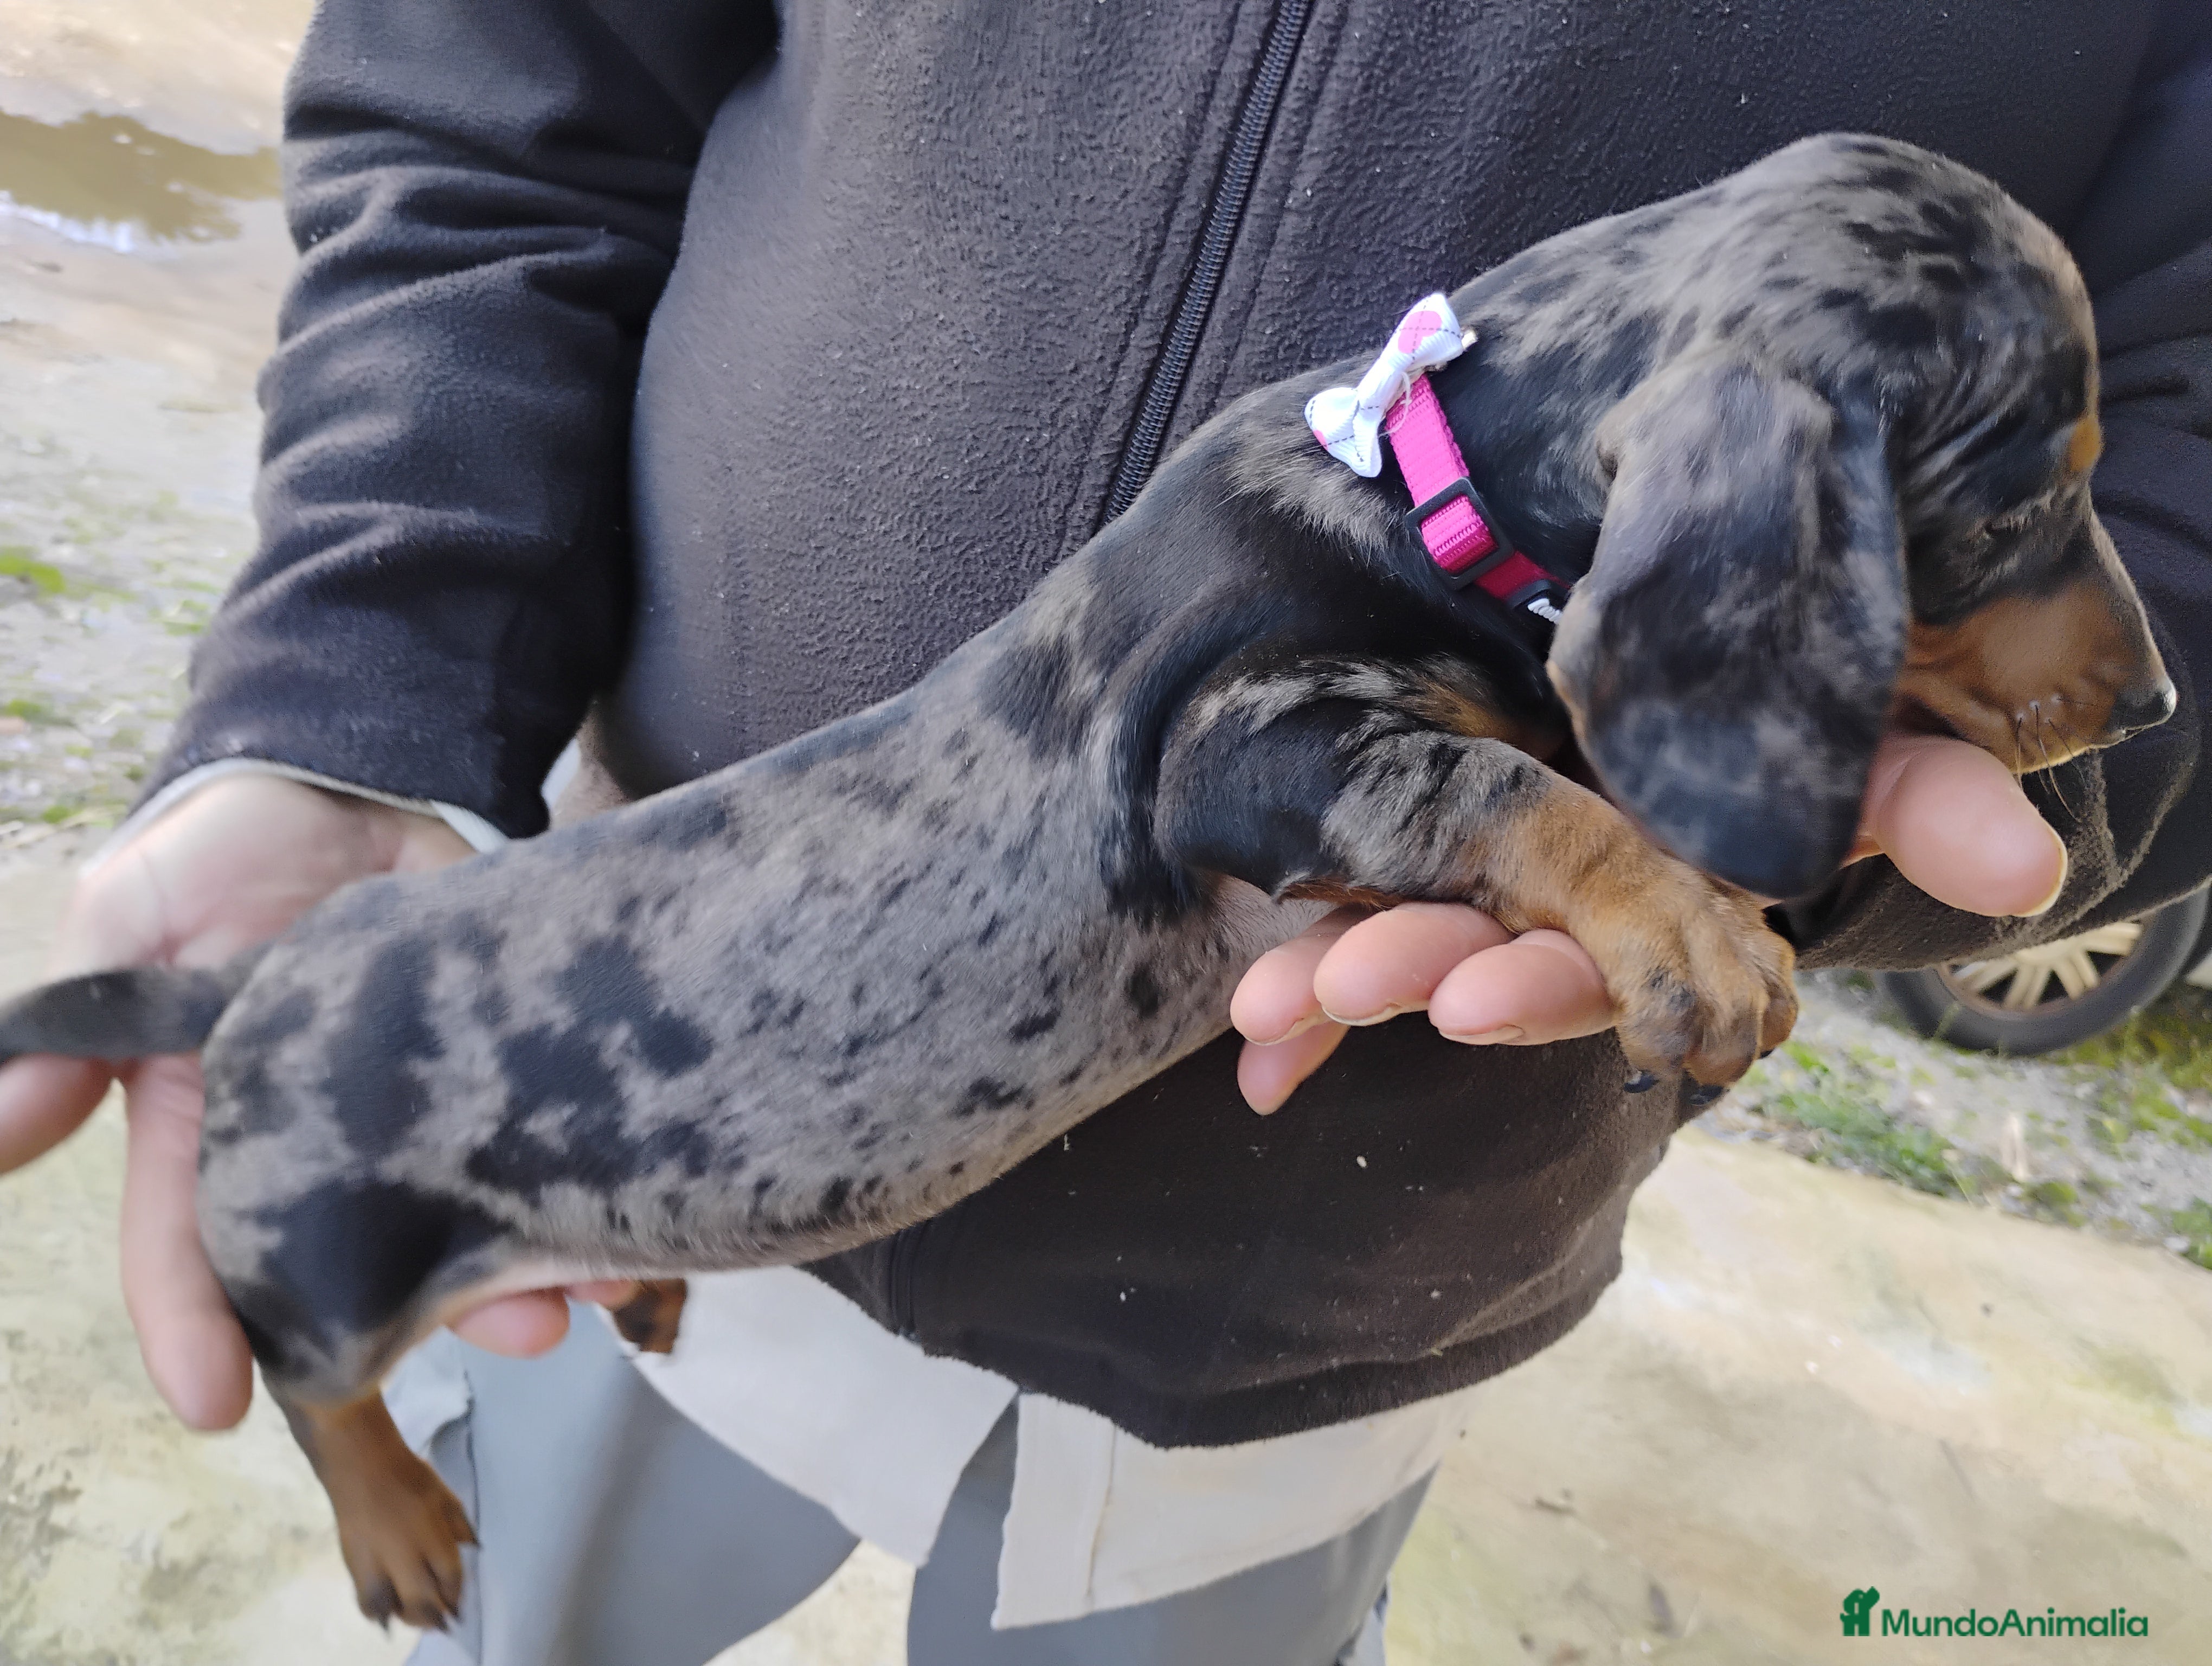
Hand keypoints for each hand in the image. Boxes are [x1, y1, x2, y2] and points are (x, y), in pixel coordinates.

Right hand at [0, 776, 625, 1429]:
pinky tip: (619, 1231)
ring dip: (519, 1275)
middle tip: (480, 1339)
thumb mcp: (129, 916)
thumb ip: (74, 1024)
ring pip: (465, 1227)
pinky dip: (584, 1200)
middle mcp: (330, 1144)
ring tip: (570, 1298)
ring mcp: (427, 1114)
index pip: (194, 1243)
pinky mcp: (511, 1067)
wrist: (360, 779)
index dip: (198, 1323)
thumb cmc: (222, 850)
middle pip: (357, 1259)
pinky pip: (550, 1151)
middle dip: (411, 1315)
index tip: (218, 1402)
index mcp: (217, 1123)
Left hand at [1229, 732, 2067, 1111]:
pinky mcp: (1406, 864)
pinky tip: (1256, 1057)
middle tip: (1350, 977)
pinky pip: (1349, 935)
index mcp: (1657, 881)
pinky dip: (1304, 1002)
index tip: (1470, 994)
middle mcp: (1572, 896)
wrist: (1619, 605)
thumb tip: (2028, 864)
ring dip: (1345, 975)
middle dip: (1429, 966)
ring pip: (1419, 941)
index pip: (1615, 955)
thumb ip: (1904, 792)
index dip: (1552, 978)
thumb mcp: (1822, 739)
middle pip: (1504, 950)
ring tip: (1272, 1000)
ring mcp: (1486, 886)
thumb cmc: (1731, 689)